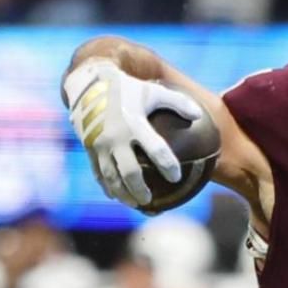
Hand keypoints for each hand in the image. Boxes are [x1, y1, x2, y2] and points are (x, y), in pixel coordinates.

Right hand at [63, 59, 202, 208]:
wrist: (88, 83)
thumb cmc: (127, 88)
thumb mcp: (153, 91)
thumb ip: (178, 102)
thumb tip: (198, 116)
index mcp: (134, 123)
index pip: (155, 149)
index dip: (167, 165)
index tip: (176, 177)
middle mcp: (116, 137)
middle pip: (130, 172)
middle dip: (140, 189)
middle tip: (149, 199)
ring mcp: (100, 144)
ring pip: (111, 177)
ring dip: (122, 193)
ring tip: (134, 203)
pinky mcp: (89, 148)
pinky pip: (98, 172)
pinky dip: (107, 186)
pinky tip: (114, 196)